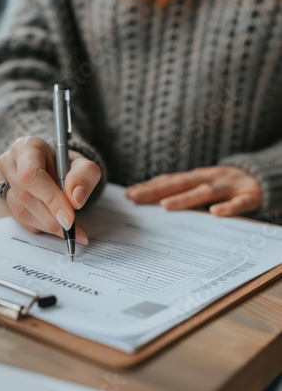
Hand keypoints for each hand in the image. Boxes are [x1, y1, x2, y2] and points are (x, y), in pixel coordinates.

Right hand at [0, 137, 100, 242]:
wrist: (56, 168)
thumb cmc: (67, 165)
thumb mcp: (84, 165)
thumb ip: (84, 177)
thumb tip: (75, 199)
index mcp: (27, 147)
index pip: (31, 175)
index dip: (50, 199)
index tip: (68, 218)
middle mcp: (9, 163)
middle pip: (25, 196)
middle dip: (51, 217)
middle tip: (72, 228)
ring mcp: (2, 182)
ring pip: (21, 211)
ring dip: (47, 224)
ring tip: (68, 228)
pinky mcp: (4, 200)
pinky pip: (21, 220)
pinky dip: (42, 226)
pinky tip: (56, 223)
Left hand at [125, 166, 261, 215]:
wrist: (262, 177)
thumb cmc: (225, 185)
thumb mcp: (203, 185)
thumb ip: (183, 191)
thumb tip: (154, 203)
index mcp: (197, 178)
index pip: (169, 181)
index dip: (149, 187)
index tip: (128, 194)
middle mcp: (209, 178)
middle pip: (180, 184)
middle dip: (156, 191)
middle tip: (135, 199)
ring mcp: (228, 186)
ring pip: (205, 192)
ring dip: (185, 199)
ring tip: (165, 206)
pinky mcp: (249, 195)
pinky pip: (239, 203)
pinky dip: (228, 207)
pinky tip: (216, 213)